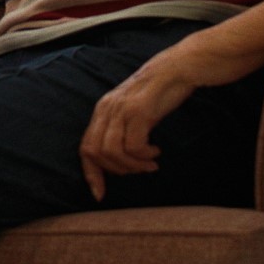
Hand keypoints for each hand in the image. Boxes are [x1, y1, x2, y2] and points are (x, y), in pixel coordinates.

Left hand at [77, 43, 202, 201]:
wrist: (178, 68)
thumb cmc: (159, 93)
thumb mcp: (133, 111)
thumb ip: (121, 129)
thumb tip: (118, 160)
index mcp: (102, 110)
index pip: (85, 147)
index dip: (91, 173)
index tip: (100, 194)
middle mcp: (107, 109)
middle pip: (96, 153)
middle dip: (117, 170)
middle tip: (139, 169)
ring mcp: (122, 109)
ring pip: (112, 152)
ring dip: (133, 165)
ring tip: (150, 162)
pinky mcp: (139, 111)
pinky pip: (132, 146)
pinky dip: (143, 155)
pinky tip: (156, 151)